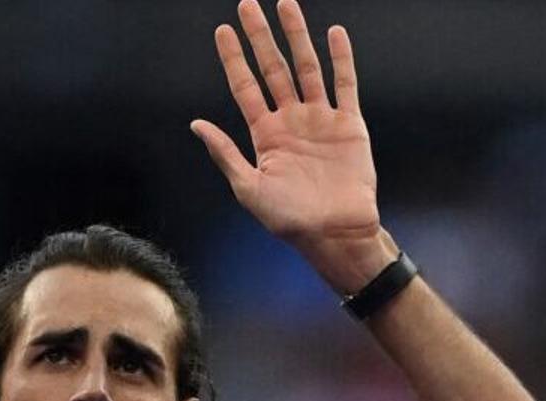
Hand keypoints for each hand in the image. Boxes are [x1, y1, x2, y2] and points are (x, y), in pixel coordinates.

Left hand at [193, 0, 386, 286]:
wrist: (335, 233)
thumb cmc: (290, 219)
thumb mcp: (249, 189)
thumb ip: (225, 154)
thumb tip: (196, 124)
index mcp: (265, 134)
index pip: (246, 87)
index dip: (234, 58)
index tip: (224, 31)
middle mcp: (291, 120)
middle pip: (273, 68)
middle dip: (260, 36)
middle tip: (248, 4)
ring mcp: (320, 119)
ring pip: (306, 68)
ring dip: (296, 36)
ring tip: (286, 5)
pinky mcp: (349, 125)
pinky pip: (345, 85)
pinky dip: (341, 60)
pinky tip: (335, 34)